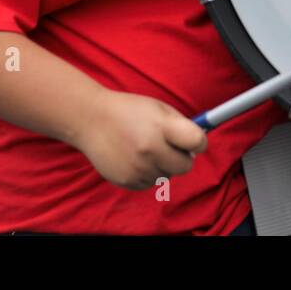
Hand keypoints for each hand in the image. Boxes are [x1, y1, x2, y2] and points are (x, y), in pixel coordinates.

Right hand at [74, 91, 207, 190]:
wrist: (90, 119)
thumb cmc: (129, 111)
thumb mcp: (158, 108)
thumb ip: (180, 125)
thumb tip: (199, 145)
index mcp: (161, 127)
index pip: (197, 142)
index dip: (200, 142)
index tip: (195, 141)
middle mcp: (150, 150)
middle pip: (186, 166)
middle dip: (182, 157)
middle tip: (169, 145)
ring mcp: (138, 168)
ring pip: (167, 175)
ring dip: (162, 164)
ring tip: (144, 147)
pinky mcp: (127, 181)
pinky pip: (150, 182)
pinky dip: (147, 172)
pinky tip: (133, 156)